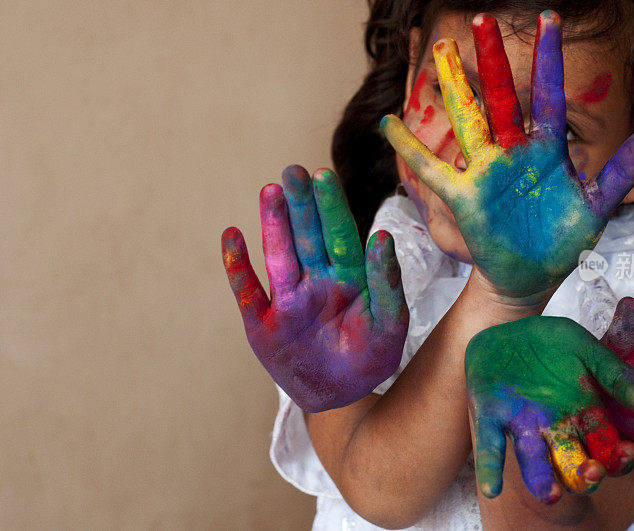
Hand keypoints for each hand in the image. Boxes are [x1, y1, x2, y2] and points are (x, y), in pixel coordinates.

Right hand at [221, 166, 408, 411]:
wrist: (343, 395)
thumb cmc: (372, 355)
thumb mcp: (390, 322)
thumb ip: (387, 282)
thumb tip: (381, 236)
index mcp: (349, 276)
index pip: (340, 234)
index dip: (331, 206)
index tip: (323, 176)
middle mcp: (316, 280)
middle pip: (306, 236)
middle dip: (300, 204)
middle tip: (293, 170)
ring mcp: (287, 300)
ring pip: (279, 256)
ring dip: (273, 224)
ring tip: (270, 191)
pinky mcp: (262, 324)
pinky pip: (248, 292)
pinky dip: (237, 266)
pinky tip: (231, 236)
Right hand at [381, 12, 633, 300]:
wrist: (532, 275)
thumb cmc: (563, 241)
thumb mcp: (597, 207)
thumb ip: (622, 172)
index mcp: (549, 151)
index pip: (550, 97)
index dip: (549, 59)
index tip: (548, 19)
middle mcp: (515, 152)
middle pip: (502, 97)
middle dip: (493, 60)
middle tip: (482, 18)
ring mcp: (487, 171)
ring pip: (467, 119)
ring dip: (454, 86)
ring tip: (440, 50)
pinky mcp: (464, 195)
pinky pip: (432, 169)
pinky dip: (410, 149)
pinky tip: (389, 124)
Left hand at [466, 316, 633, 503]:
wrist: (509, 325)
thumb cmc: (553, 342)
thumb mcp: (587, 350)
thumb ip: (615, 374)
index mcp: (585, 417)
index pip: (608, 451)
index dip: (619, 458)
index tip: (626, 452)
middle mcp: (556, 430)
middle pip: (575, 467)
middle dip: (585, 476)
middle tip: (592, 472)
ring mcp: (524, 427)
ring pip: (535, 463)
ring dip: (542, 482)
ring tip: (550, 494)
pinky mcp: (491, 418)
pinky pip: (491, 447)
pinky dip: (491, 468)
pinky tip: (492, 488)